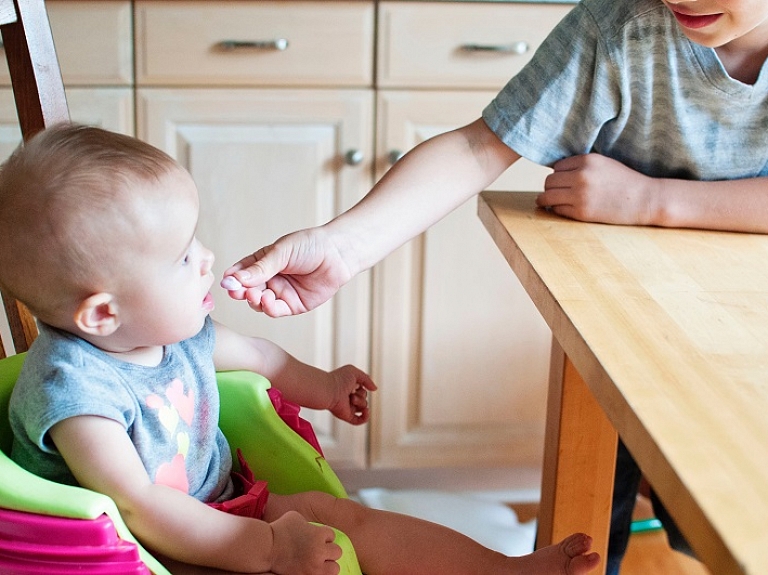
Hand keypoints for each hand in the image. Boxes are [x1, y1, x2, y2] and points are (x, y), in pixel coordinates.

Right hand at [221, 227, 353, 317]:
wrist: (337, 254)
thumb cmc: (310, 245)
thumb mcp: (281, 253)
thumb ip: (259, 268)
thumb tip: (234, 279)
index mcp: (263, 262)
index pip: (241, 272)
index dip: (232, 278)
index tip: (226, 282)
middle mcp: (270, 279)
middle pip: (247, 290)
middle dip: (240, 292)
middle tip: (236, 292)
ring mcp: (281, 293)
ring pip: (258, 303)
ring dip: (253, 300)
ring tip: (255, 294)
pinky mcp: (293, 305)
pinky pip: (275, 311)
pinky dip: (268, 308)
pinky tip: (268, 300)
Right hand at [269, 511, 341, 574]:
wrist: (266, 547)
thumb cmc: (279, 529)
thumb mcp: (296, 517)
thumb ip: (309, 522)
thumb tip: (312, 527)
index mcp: (319, 534)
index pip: (332, 536)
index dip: (324, 536)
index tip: (315, 538)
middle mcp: (319, 551)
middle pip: (337, 552)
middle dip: (328, 551)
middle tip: (319, 551)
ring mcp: (314, 567)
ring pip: (334, 568)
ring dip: (328, 565)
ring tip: (319, 563)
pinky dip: (319, 573)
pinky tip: (312, 569)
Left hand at [328, 365, 376, 424]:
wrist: (329, 390)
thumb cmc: (338, 379)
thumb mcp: (355, 372)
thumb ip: (367, 379)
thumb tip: (375, 389)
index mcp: (348, 388)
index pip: (362, 389)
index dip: (362, 385)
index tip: (355, 383)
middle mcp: (348, 398)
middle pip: (364, 398)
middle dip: (361, 394)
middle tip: (351, 391)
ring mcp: (348, 407)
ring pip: (363, 407)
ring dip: (360, 402)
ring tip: (351, 398)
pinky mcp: (346, 416)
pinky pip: (359, 420)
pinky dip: (365, 417)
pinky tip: (366, 411)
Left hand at [536, 154, 657, 225]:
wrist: (644, 200)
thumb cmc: (624, 181)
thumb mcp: (603, 163)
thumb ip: (581, 165)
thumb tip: (554, 171)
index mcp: (587, 160)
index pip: (556, 167)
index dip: (558, 174)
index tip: (562, 181)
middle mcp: (581, 176)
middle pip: (549, 181)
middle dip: (551, 187)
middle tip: (555, 192)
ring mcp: (580, 195)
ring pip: (547, 196)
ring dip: (546, 200)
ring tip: (547, 202)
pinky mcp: (581, 212)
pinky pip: (557, 210)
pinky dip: (556, 210)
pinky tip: (562, 209)